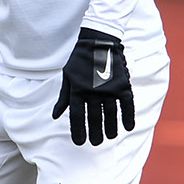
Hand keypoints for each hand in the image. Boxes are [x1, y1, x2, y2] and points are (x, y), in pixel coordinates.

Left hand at [52, 28, 134, 145]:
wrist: (98, 40)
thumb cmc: (79, 60)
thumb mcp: (67, 77)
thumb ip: (63, 98)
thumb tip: (55, 116)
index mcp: (77, 90)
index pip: (77, 116)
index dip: (78, 131)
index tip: (80, 143)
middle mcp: (93, 91)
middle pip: (94, 118)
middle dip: (94, 133)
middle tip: (96, 143)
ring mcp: (109, 88)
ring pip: (110, 114)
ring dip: (110, 128)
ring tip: (109, 137)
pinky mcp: (122, 84)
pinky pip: (127, 104)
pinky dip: (128, 116)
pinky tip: (127, 128)